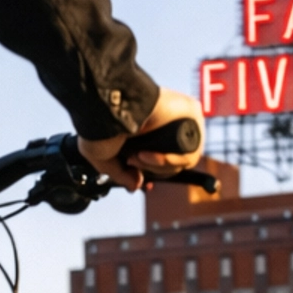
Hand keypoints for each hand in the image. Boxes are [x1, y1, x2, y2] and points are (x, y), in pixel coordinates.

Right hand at [76, 88, 206, 191]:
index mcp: (152, 130)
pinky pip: (191, 149)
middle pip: (176, 162)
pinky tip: (151, 153)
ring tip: (140, 156)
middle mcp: (168, 124)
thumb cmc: (101, 124)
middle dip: (153, 169)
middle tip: (133, 160)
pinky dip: (170, 159)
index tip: (139, 179)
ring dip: (160, 166)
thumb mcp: (105, 157)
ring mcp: (181, 118)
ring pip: (185, 159)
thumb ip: (121, 174)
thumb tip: (135, 186)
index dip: (154, 173)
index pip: (165, 159)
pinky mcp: (191, 111)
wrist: (108, 107)